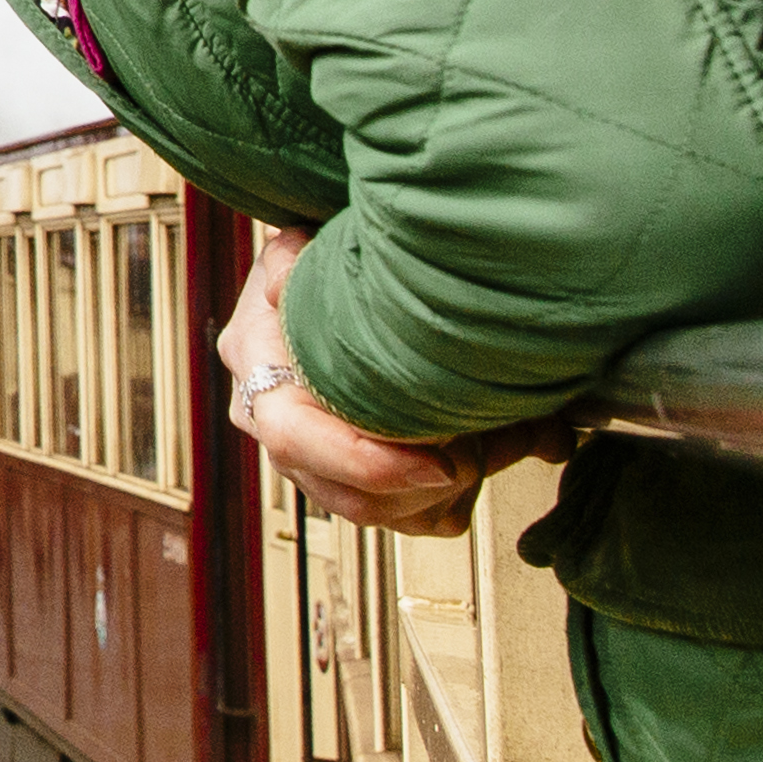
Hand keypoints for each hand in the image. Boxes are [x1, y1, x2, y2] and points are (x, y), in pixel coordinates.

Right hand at [220, 229, 554, 536]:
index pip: (295, 438)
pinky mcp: (354, 482)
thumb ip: (289, 258)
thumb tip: (284, 284)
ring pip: (385, 515)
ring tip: (507, 439)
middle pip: (346, 494)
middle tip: (485, 449)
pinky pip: (410, 519)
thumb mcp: (300, 243)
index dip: (366, 461)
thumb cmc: (318, 264)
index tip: (441, 461)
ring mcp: (312, 461)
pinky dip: (456, 498)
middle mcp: (274, 425)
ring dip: (450, 491)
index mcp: (255, 365)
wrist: (325, 286)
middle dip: (425, 484)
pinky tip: (489, 451)